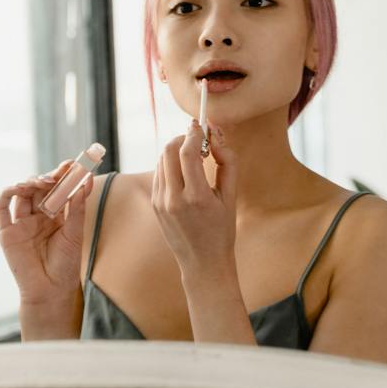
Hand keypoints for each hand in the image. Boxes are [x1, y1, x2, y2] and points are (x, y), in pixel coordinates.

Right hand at [0, 162, 94, 307]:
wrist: (50, 290)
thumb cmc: (65, 265)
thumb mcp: (74, 233)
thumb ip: (76, 207)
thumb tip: (83, 181)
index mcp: (55, 217)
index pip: (57, 190)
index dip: (63, 176)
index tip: (73, 165)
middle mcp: (37, 217)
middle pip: (40, 189)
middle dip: (49, 177)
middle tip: (59, 171)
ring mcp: (21, 223)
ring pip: (22, 194)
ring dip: (30, 182)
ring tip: (43, 182)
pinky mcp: (7, 232)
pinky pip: (2, 207)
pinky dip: (8, 193)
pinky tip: (20, 187)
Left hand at [151, 121, 238, 282]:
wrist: (203, 262)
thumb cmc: (222, 230)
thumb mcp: (231, 197)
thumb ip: (227, 163)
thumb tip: (216, 137)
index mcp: (196, 197)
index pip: (187, 152)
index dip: (193, 133)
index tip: (200, 125)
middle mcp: (174, 199)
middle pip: (169, 151)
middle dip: (182, 138)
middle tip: (197, 139)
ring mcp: (160, 202)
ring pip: (161, 161)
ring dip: (175, 151)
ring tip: (193, 156)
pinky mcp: (155, 205)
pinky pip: (158, 174)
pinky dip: (169, 165)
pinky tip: (183, 172)